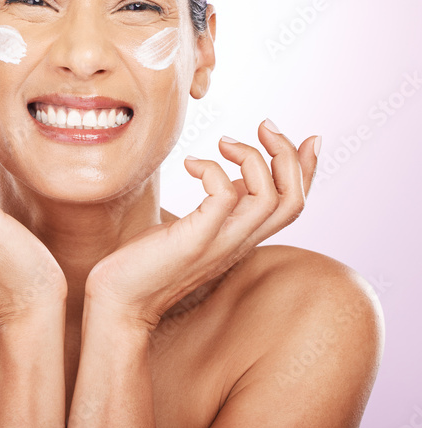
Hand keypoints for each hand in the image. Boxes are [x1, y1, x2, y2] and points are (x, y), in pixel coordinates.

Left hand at [85, 119, 319, 328]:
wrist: (119, 302)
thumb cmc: (147, 260)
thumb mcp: (195, 227)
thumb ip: (221, 207)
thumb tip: (237, 177)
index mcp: (243, 237)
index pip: (293, 205)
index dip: (308, 169)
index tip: (306, 136)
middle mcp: (239, 242)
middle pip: (293, 200)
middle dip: (288, 156)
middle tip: (265, 125)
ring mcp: (219, 244)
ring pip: (270, 199)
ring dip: (254, 158)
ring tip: (223, 141)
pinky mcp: (194, 241)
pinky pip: (223, 197)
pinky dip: (212, 170)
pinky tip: (189, 164)